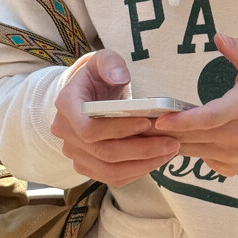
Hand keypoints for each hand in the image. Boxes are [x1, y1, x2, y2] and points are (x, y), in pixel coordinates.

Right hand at [51, 49, 179, 186]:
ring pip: (110, 171)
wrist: (88, 95)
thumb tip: (120, 77)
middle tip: (171, 142)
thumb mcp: (104, 60)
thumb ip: (111, 64)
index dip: (118, 129)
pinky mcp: (88, 166)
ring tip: (169, 151)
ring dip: (143, 164)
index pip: (89, 128)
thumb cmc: (98, 77)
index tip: (148, 122)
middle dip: (141, 150)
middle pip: (104, 152)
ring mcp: (75, 153)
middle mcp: (65, 134)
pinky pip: (113, 177)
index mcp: (66, 106)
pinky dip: (138, 171)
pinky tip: (158, 159)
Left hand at [154, 33, 237, 176]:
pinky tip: (176, 136)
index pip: (210, 118)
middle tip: (138, 120)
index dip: (183, 120)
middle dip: (163, 130)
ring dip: (169, 140)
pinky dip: (188, 148)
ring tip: (146, 128)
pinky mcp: (229, 168)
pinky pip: (200, 158)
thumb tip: (218, 37)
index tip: (160, 118)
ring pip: (192, 149)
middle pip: (194, 136)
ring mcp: (234, 156)